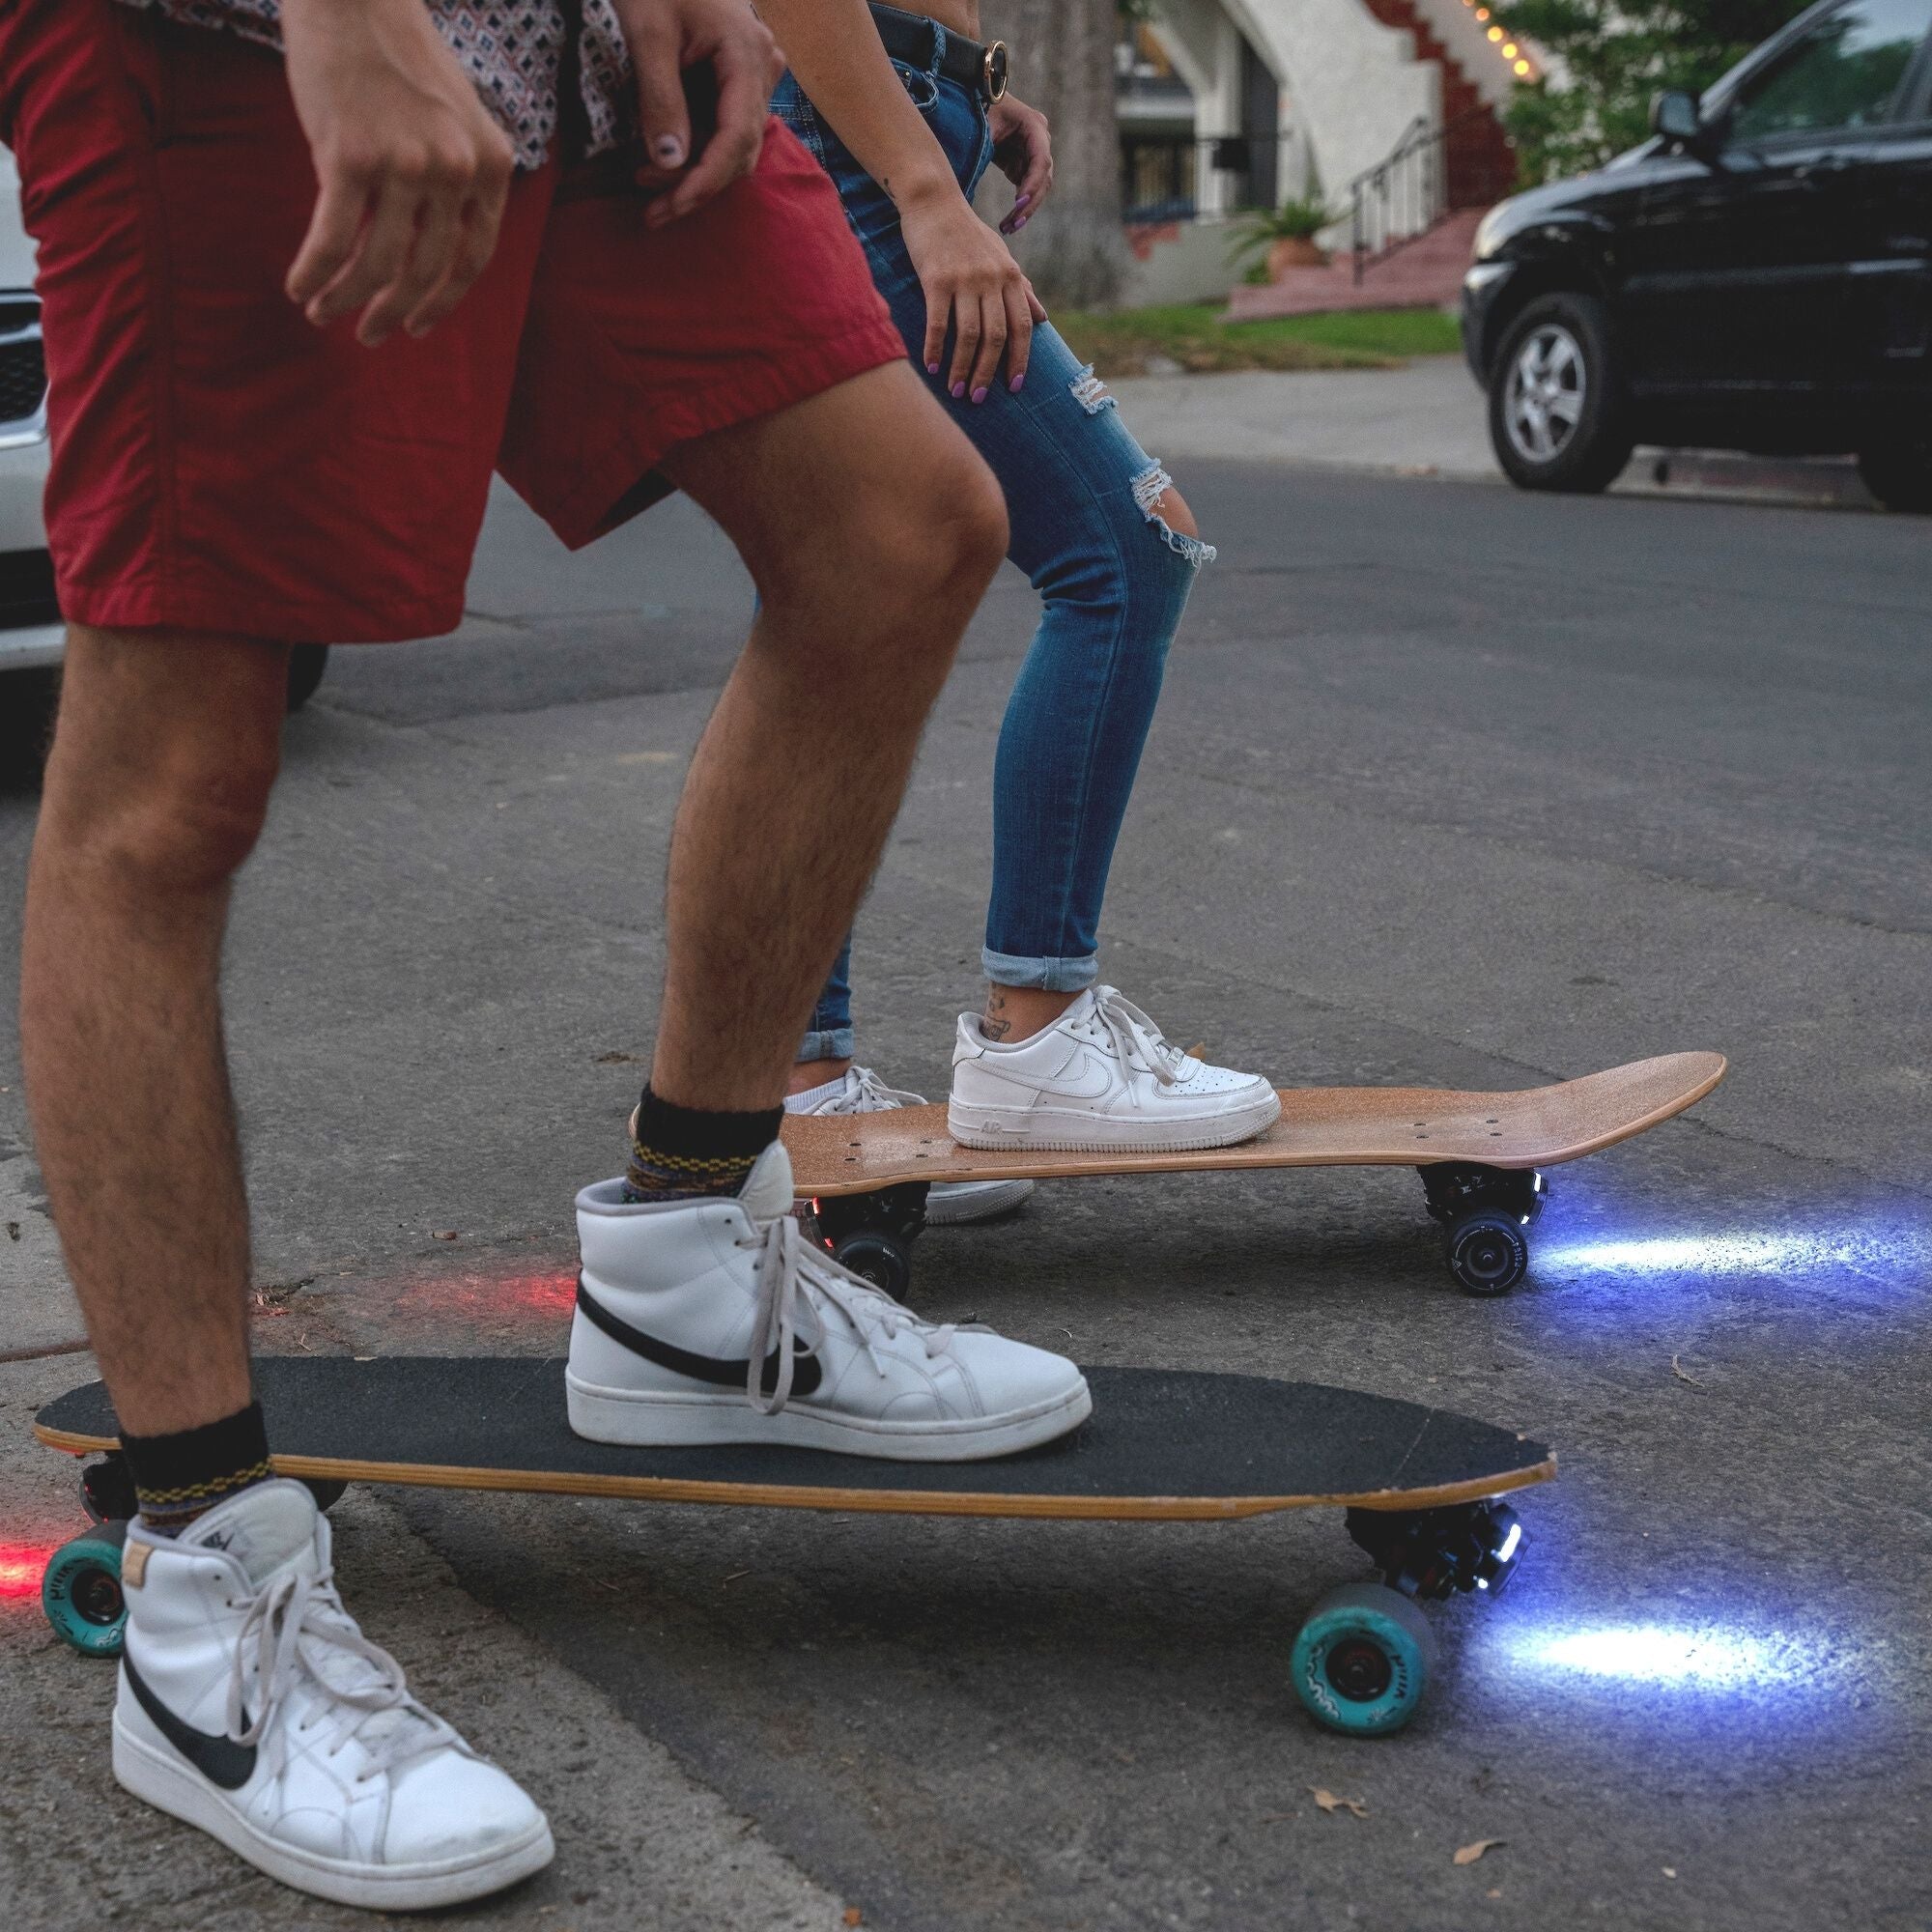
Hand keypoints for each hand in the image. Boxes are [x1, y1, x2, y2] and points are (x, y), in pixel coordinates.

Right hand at [280, 0, 514, 344]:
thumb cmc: (398, 57)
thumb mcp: (456, 119)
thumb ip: (459, 178)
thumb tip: (433, 253)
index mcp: (490, 164)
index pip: (473, 258)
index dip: (444, 301)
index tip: (418, 324)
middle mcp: (456, 169)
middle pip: (425, 271)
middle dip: (393, 313)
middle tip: (369, 335)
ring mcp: (405, 164)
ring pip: (377, 265)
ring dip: (346, 300)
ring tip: (323, 314)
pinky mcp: (350, 157)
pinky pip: (331, 239)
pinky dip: (314, 272)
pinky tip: (299, 287)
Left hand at [612, 0, 786, 227]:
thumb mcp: (647, 33)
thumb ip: (659, 98)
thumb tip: (670, 163)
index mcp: (746, 52)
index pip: (738, 136)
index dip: (706, 180)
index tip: (672, 207)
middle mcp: (761, 66)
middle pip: (739, 149)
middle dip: (696, 184)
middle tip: (650, 207)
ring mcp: (753, 73)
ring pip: (732, 145)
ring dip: (693, 173)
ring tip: (644, 183)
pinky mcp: (736, 78)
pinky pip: (723, 128)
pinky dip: (694, 150)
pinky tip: (659, 161)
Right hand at [901, 190, 1045, 399]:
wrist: (934, 201)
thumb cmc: (968, 234)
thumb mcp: (1002, 257)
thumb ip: (1022, 289)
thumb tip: (1043, 319)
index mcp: (1011, 276)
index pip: (1022, 326)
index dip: (1020, 359)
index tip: (1013, 387)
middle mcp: (992, 279)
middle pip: (996, 337)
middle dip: (987, 372)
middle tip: (978, 398)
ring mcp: (964, 279)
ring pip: (969, 335)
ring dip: (962, 367)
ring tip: (956, 390)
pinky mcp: (936, 279)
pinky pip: (938, 323)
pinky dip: (935, 348)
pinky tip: (931, 367)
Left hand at [988, 93, 1051, 234]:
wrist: (974, 97)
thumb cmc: (976, 107)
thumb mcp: (981, 127)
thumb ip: (985, 149)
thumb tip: (974, 178)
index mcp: (1033, 124)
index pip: (1041, 160)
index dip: (1032, 183)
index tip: (1019, 204)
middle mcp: (1039, 138)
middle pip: (1043, 177)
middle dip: (1029, 203)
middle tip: (1014, 224)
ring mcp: (1033, 151)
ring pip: (1037, 186)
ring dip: (1025, 208)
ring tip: (1009, 228)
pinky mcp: (1023, 161)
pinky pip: (1026, 187)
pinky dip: (1019, 204)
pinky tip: (1009, 221)